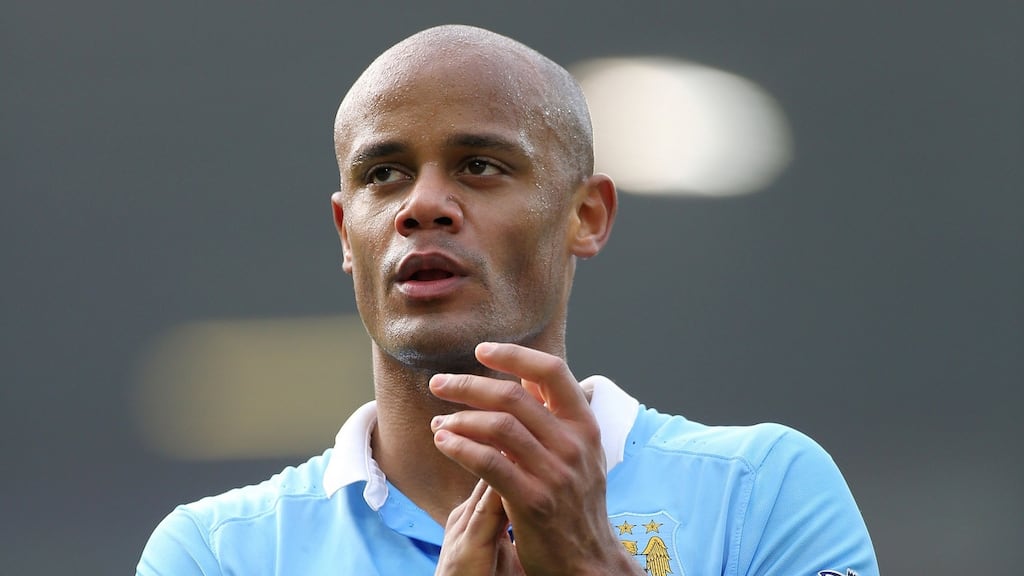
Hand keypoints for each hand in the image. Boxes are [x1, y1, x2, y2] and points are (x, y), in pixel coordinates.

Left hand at [429, 342, 643, 575]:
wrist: (587, 561)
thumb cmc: (576, 503)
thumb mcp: (580, 453)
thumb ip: (554, 415)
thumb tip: (524, 377)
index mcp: (584, 425)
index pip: (551, 371)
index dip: (514, 355)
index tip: (481, 350)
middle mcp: (573, 444)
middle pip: (513, 396)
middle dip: (468, 385)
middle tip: (439, 383)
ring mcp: (555, 473)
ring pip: (498, 426)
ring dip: (459, 418)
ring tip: (439, 422)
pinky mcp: (533, 501)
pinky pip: (489, 463)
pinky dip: (461, 447)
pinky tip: (443, 441)